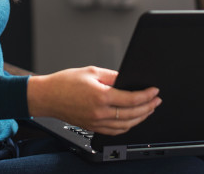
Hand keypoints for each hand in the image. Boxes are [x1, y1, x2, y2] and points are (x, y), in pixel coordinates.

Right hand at [27, 66, 161, 134]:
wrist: (47, 96)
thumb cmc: (65, 83)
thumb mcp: (91, 71)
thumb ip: (113, 76)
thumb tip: (128, 80)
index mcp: (101, 96)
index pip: (131, 99)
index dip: (146, 95)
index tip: (154, 91)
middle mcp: (100, 112)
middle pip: (132, 114)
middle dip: (148, 107)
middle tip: (156, 101)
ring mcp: (96, 122)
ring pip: (126, 125)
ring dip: (140, 118)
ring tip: (148, 110)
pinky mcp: (92, 127)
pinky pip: (115, 131)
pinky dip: (127, 126)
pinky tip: (132, 119)